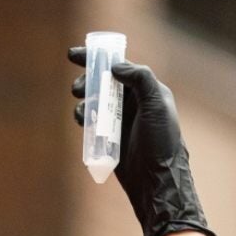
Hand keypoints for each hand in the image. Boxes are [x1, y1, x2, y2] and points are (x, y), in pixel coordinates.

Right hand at [68, 46, 217, 235]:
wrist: (156, 181)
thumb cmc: (161, 143)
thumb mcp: (157, 106)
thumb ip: (140, 80)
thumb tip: (116, 66)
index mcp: (148, 91)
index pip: (120, 67)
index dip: (97, 58)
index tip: (74, 54)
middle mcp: (134, 103)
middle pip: (103, 83)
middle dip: (87, 81)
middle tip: (77, 89)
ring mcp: (121, 121)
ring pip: (95, 102)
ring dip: (85, 101)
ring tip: (83, 110)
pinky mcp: (110, 137)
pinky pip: (91, 122)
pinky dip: (84, 118)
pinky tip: (83, 121)